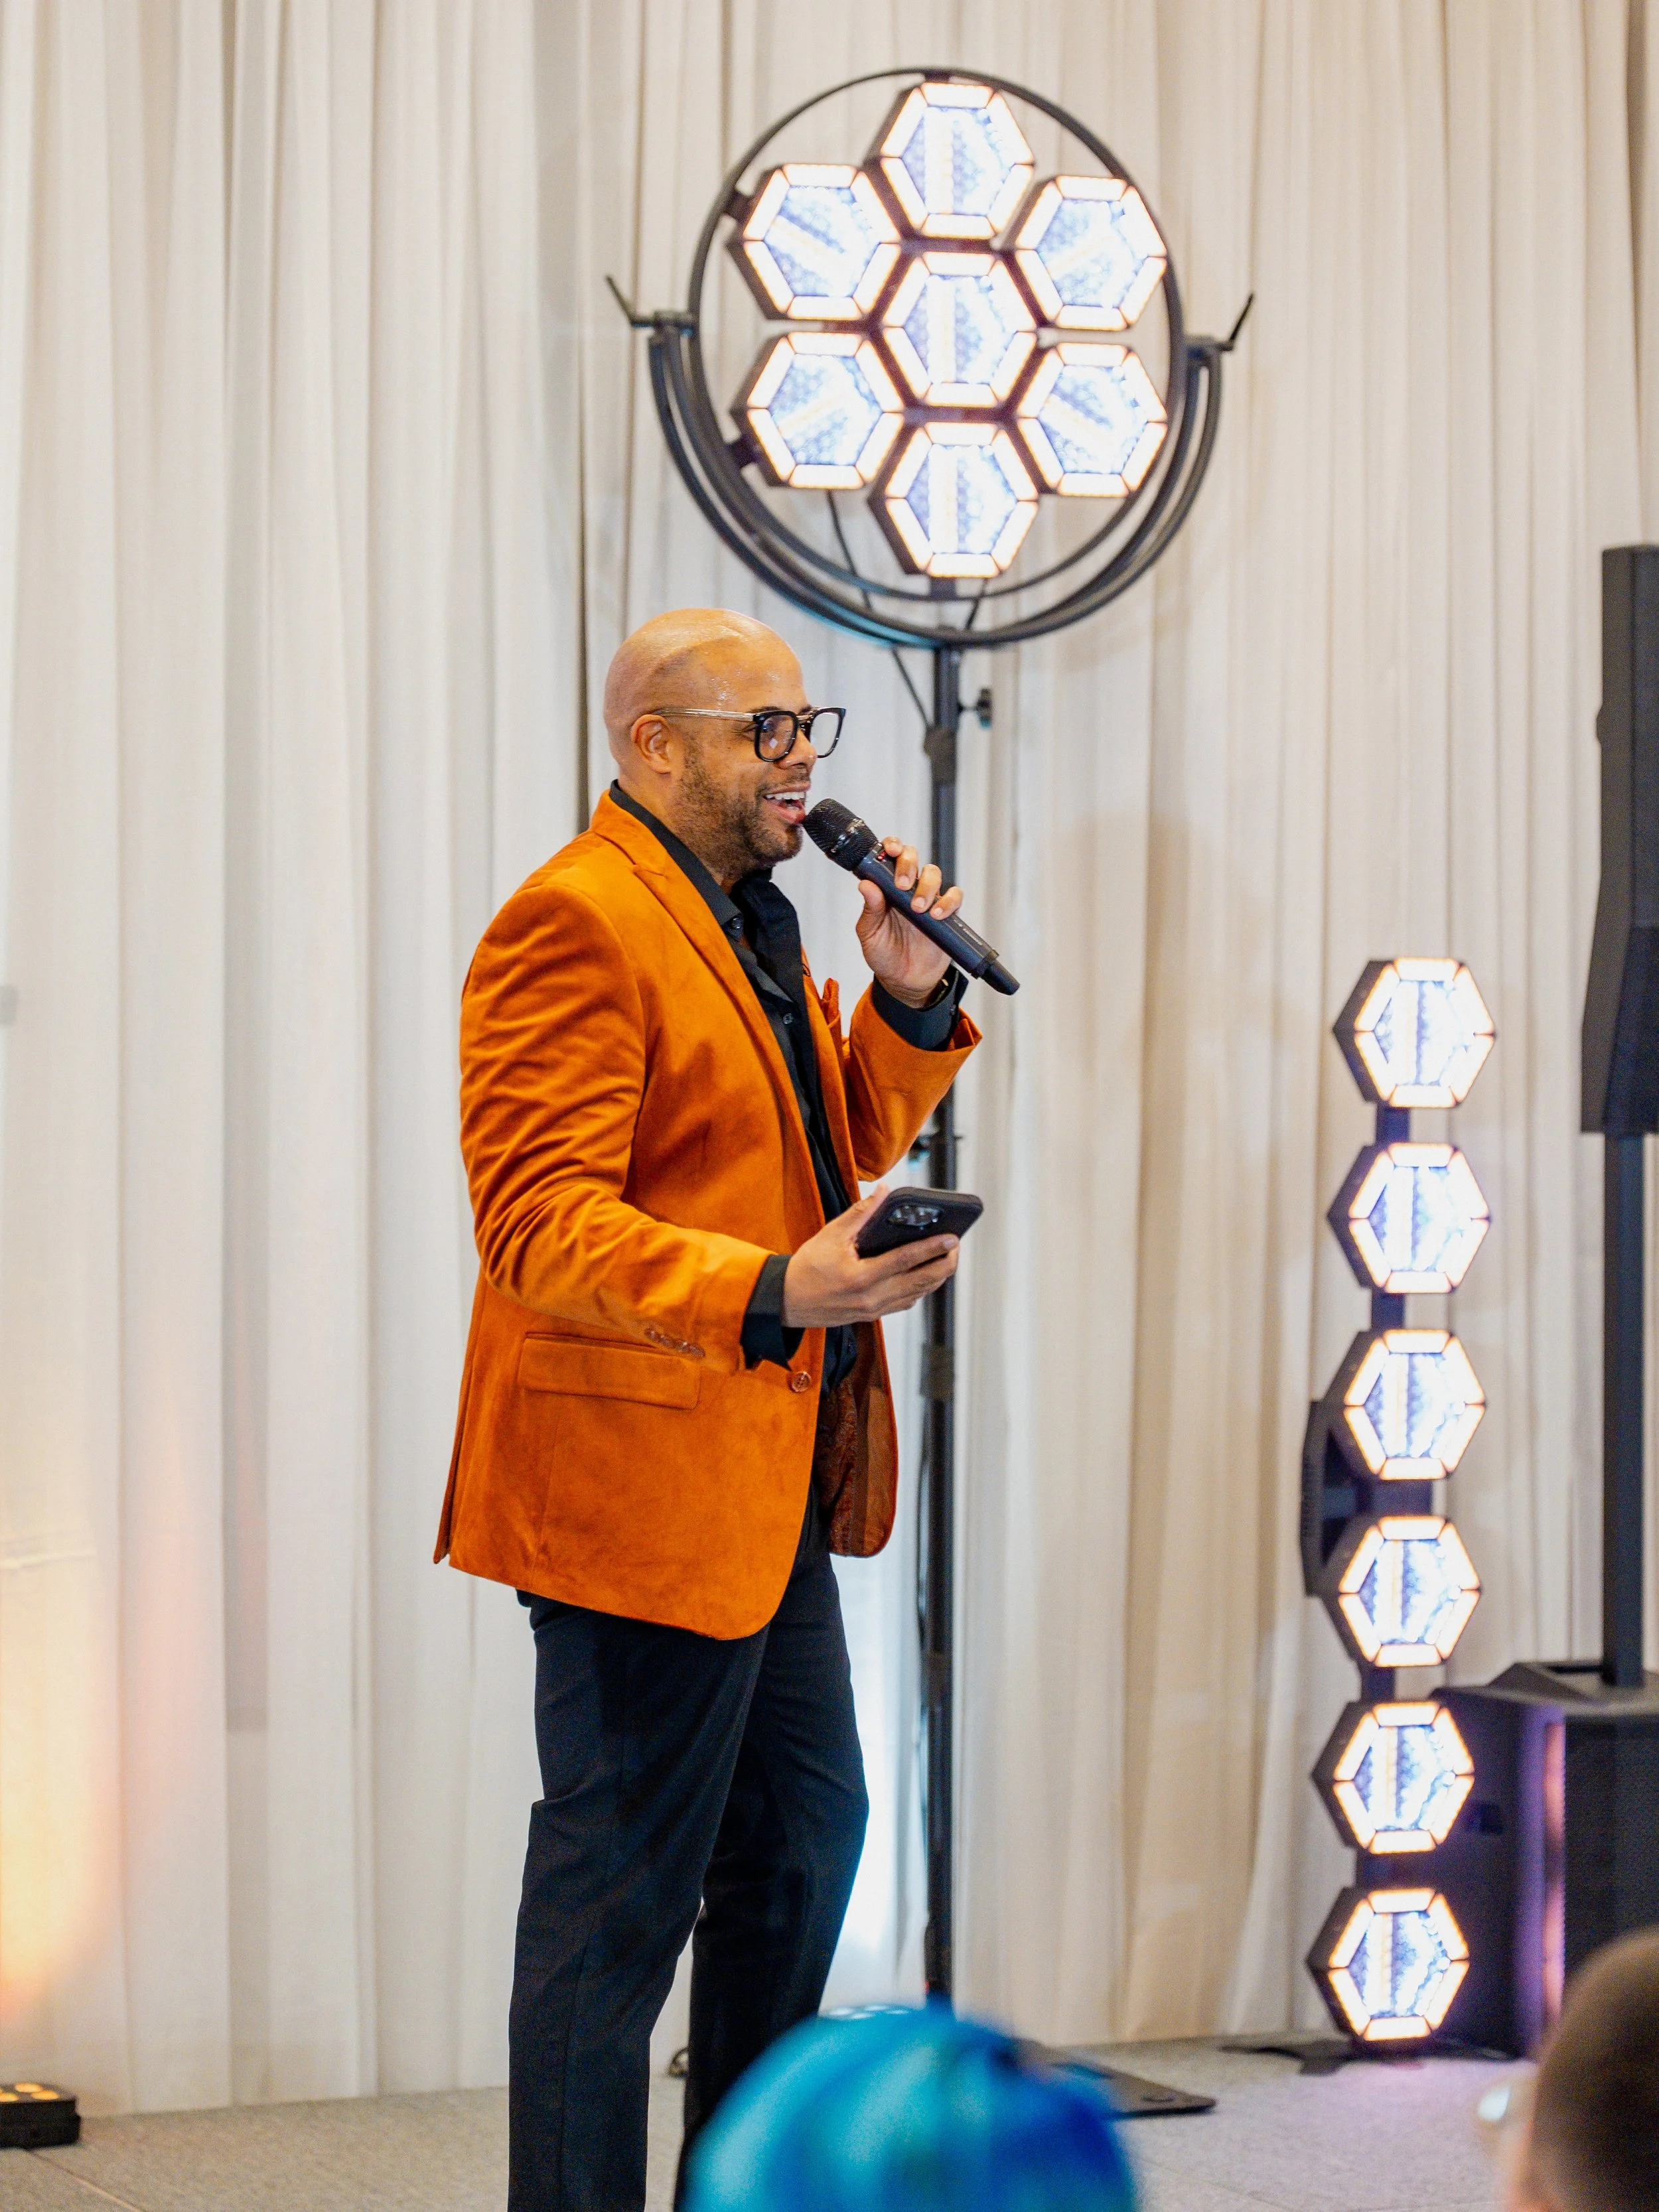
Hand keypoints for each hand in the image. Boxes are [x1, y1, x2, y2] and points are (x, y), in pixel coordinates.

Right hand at [782, 1186, 959, 1327]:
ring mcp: (874, 1310)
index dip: (932, 1248)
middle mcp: (871, 1298)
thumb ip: (860, 1213)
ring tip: (947, 1257)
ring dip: (937, 1277)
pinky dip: (920, 1288)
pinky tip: (925, 1274)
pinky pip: (906, 1302)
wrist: (788, 1301)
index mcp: (860, 1277)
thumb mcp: (830, 1235)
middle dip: (945, 1263)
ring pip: (918, 1294)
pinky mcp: (872, 1315)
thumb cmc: (807, 1267)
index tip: (953, 1237)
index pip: (906, 1260)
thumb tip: (884, 1191)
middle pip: (921, 1282)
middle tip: (955, 1246)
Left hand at [855, 838, 964, 1007]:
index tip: (890, 850)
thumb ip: (870, 909)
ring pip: (934, 874)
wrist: (904, 981)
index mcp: (886, 888)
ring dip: (926, 886)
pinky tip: (936, 915)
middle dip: (909, 865)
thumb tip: (865, 884)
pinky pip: (954, 896)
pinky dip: (947, 901)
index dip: (892, 846)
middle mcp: (908, 889)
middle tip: (902, 885)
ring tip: (918, 908)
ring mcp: (928, 899)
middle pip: (914, 859)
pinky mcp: (946, 913)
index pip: (890, 857)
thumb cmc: (884, 954)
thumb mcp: (870, 933)